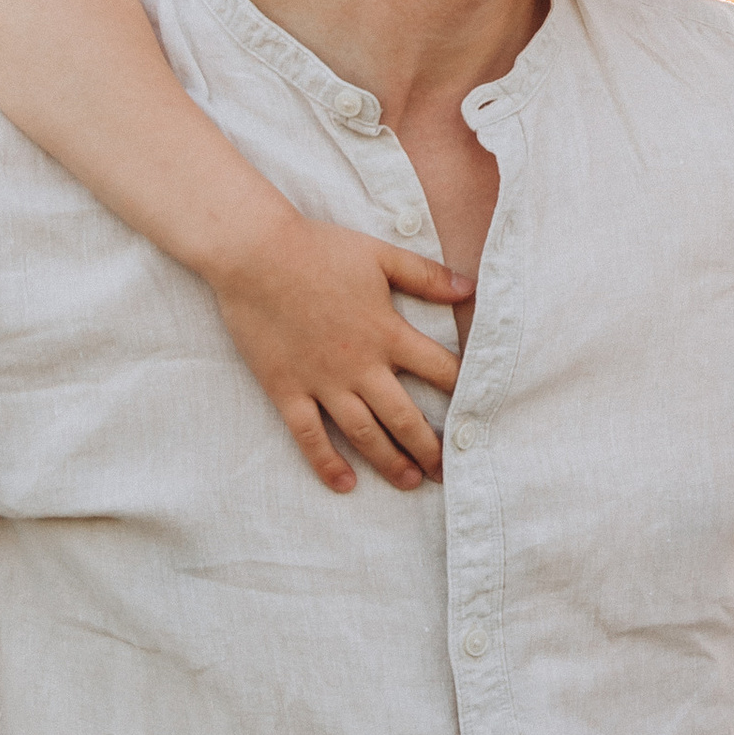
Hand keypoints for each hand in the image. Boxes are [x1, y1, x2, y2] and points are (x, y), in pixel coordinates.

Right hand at [209, 217, 472, 494]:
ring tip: (410, 482)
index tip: (479, 416)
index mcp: (388, 333)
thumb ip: (427, 276)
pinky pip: (309, 436)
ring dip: (390, 462)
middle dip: (430, 448)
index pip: (441, 371)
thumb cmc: (319, 250)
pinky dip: (327, 463)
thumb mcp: (381, 255)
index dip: (465, 393)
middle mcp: (361, 366)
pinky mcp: (286, 389)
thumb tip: (471, 289)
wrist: (254, 255)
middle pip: (405, 418)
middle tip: (448, 472)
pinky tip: (345, 484)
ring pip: (364, 433)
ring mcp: (322, 382)